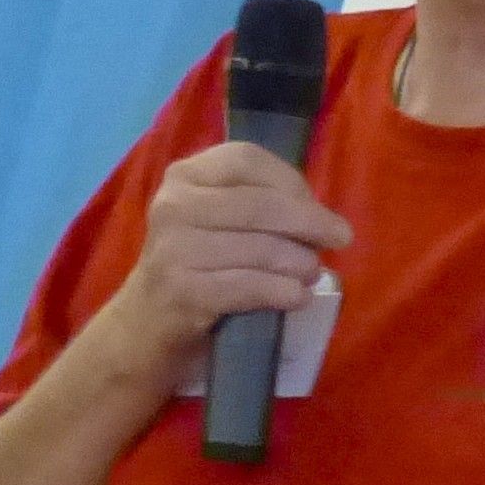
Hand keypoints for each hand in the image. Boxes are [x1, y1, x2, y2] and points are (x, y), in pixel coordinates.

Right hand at [89, 142, 352, 394]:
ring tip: (312, 274)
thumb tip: (319, 215)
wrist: (144, 325)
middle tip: (340, 238)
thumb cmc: (193, 266)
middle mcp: (173, 206)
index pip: (246, 160)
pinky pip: (249, 287)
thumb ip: (254, 204)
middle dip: (309, 222)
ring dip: (299, 262)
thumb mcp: (213, 220)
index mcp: (183, 176)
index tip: (318, 206)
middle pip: (259, 205)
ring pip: (259, 249)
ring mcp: (173, 251)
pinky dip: (282, 292)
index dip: (291, 182)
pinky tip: (297, 297)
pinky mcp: (183, 293)